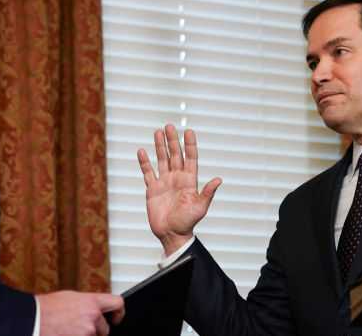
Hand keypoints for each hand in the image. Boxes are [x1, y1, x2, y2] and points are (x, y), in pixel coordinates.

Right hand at [37, 291, 123, 335]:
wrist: (32, 319)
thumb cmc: (45, 308)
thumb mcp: (69, 298)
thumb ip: (86, 304)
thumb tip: (94, 309)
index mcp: (91, 302)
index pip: (117, 303)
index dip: (118, 312)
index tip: (115, 318)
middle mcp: (92, 317)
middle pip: (105, 328)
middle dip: (95, 331)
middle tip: (79, 328)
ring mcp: (86, 333)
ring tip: (68, 330)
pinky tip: (65, 333)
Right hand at [137, 124, 221, 254]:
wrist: (172, 234)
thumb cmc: (188, 222)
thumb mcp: (200, 207)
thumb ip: (208, 192)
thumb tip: (219, 179)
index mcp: (189, 180)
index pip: (190, 158)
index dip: (190, 145)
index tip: (188, 131)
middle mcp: (177, 178)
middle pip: (175, 155)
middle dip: (172, 140)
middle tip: (169, 126)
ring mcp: (164, 182)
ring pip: (162, 160)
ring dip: (159, 146)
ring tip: (157, 132)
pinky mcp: (152, 189)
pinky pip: (148, 173)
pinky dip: (144, 162)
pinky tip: (142, 151)